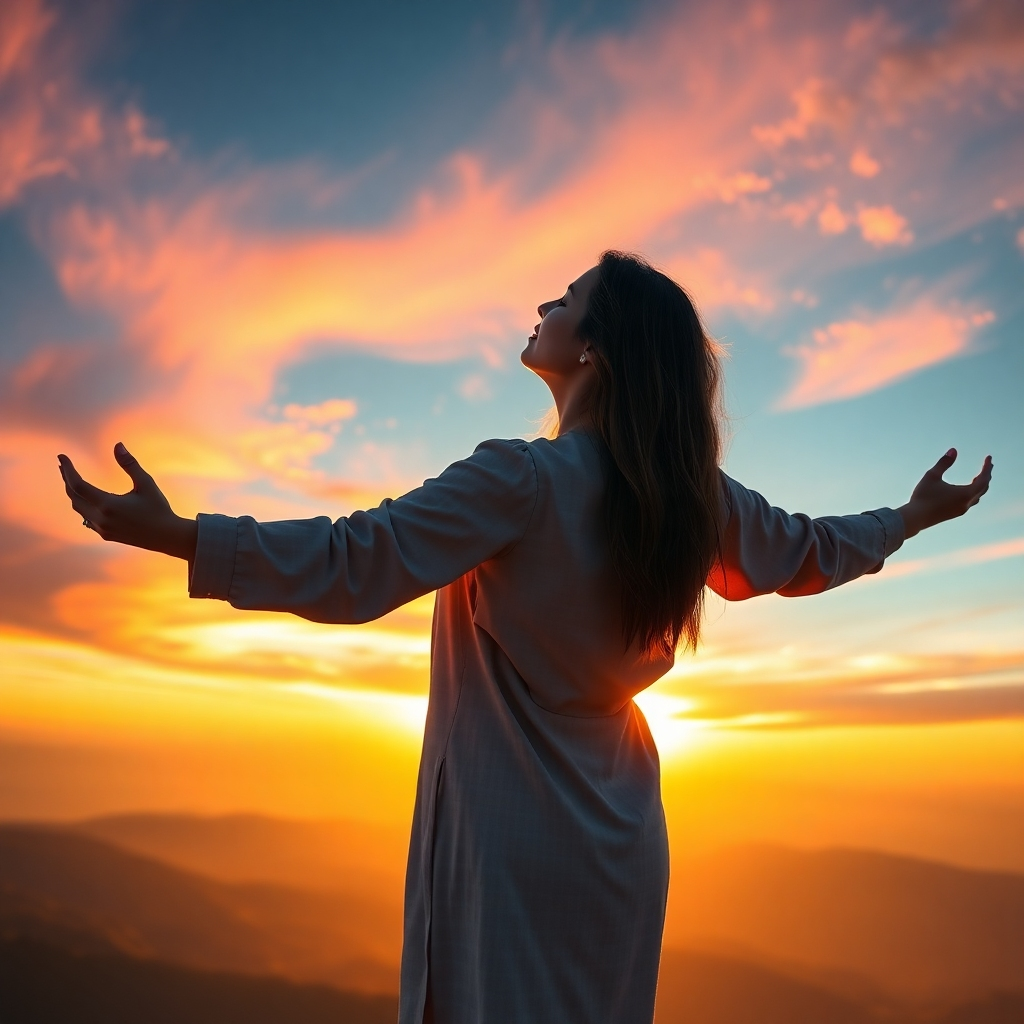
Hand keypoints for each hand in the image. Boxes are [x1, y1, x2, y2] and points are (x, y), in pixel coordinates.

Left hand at [58, 442, 197, 560]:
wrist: (167, 536)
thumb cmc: (158, 508)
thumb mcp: (146, 484)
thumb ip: (130, 464)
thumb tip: (118, 445)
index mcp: (108, 505)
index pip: (78, 485)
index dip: (68, 470)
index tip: (62, 457)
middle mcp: (101, 518)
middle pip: (74, 496)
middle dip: (67, 479)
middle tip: (63, 465)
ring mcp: (102, 528)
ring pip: (78, 508)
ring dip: (73, 493)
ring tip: (71, 479)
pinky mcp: (106, 534)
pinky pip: (86, 518)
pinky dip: (82, 505)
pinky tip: (86, 498)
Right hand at [898, 448, 992, 539]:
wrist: (914, 518)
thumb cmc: (923, 496)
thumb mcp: (932, 476)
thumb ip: (944, 463)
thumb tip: (954, 450)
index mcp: (965, 494)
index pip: (983, 479)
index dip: (987, 467)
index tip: (988, 457)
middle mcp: (967, 503)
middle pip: (983, 488)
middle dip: (986, 475)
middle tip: (988, 465)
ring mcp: (961, 510)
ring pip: (977, 496)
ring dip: (980, 485)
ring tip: (978, 477)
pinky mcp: (954, 514)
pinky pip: (970, 502)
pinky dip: (973, 493)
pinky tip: (965, 491)